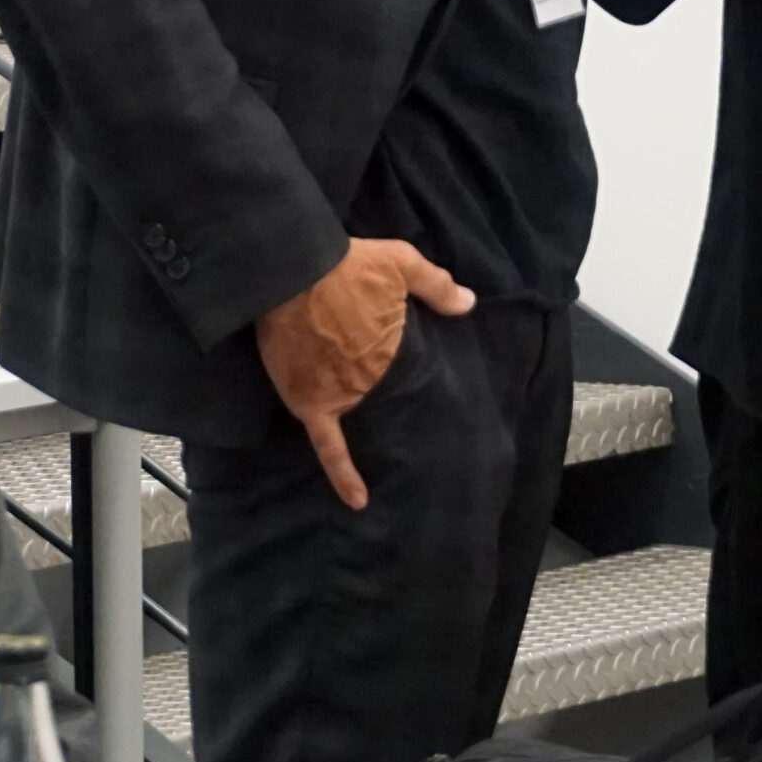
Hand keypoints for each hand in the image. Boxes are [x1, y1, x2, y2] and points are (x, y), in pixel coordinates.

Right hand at [257, 238, 473, 507]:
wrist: (291, 271)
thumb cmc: (346, 265)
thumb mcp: (401, 262)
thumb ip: (436, 284)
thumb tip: (471, 303)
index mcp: (391, 347)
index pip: (407, 366)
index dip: (404, 363)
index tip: (415, 372)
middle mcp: (368, 377)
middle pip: (381, 390)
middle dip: (381, 383)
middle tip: (378, 379)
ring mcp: (338, 393)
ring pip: (359, 415)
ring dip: (366, 418)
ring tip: (377, 430)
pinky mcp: (309, 403)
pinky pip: (328, 447)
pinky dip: (343, 475)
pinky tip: (358, 499)